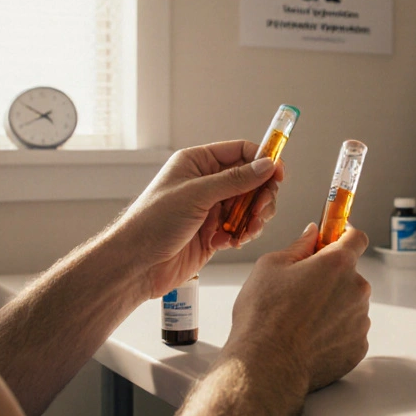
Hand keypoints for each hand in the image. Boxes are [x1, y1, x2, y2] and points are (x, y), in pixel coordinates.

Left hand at [116, 141, 284, 298]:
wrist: (137, 264)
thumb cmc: (153, 223)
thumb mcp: (196, 195)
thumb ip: (235, 180)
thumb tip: (266, 166)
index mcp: (197, 163)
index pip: (240, 151)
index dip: (262, 160)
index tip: (279, 174)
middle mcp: (206, 183)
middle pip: (251, 180)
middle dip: (261, 196)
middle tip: (261, 211)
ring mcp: (211, 209)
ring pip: (249, 206)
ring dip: (254, 218)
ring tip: (247, 231)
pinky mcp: (214, 233)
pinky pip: (241, 228)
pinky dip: (243, 235)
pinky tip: (231, 243)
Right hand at [223, 223, 370, 392]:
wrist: (266, 365)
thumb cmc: (263, 314)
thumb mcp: (271, 266)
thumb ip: (299, 246)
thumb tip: (313, 234)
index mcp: (338, 264)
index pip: (357, 237)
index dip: (345, 234)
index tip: (334, 237)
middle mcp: (357, 289)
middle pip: (350, 274)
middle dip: (331, 277)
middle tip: (301, 289)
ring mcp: (360, 321)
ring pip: (350, 304)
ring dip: (333, 305)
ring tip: (301, 320)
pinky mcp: (358, 347)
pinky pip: (349, 331)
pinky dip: (334, 331)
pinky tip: (309, 338)